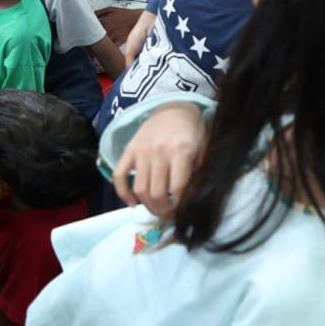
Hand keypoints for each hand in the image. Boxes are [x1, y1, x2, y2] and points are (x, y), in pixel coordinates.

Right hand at [111, 101, 206, 218]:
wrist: (174, 108)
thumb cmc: (193, 131)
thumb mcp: (204, 149)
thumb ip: (198, 173)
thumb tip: (191, 200)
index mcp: (181, 151)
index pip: (177, 188)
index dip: (179, 207)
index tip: (183, 214)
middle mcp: (159, 151)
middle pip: (156, 193)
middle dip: (163, 211)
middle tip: (169, 217)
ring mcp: (141, 151)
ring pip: (140, 189)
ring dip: (147, 206)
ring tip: (156, 211)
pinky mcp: (129, 149)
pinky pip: (120, 175)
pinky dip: (123, 193)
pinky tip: (132, 203)